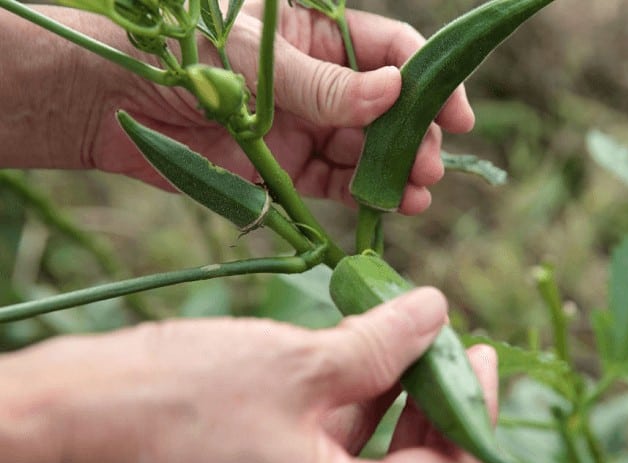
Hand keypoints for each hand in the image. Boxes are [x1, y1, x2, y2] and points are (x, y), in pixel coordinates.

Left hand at [0, 4, 473, 213]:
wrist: (115, 99)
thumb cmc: (184, 54)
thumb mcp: (257, 58)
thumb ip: (325, 82)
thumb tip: (392, 93)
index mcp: (318, 33)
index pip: (391, 50)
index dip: (428, 81)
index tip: (455, 115)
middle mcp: (322, 80)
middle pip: (388, 109)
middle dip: (416, 138)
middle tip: (430, 167)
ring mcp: (307, 125)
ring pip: (367, 150)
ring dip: (398, 172)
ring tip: (420, 195)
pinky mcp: (288, 168)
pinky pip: (336, 182)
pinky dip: (363, 196)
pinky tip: (389, 207)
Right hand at [1, 288, 497, 462]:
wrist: (60, 426)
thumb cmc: (174, 403)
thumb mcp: (295, 365)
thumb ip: (379, 345)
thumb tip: (436, 314)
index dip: (472, 412)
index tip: (480, 352)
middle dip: (436, 404)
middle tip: (448, 344)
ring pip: (369, 458)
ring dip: (395, 397)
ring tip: (406, 336)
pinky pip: (327, 449)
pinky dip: (351, 402)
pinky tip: (356, 351)